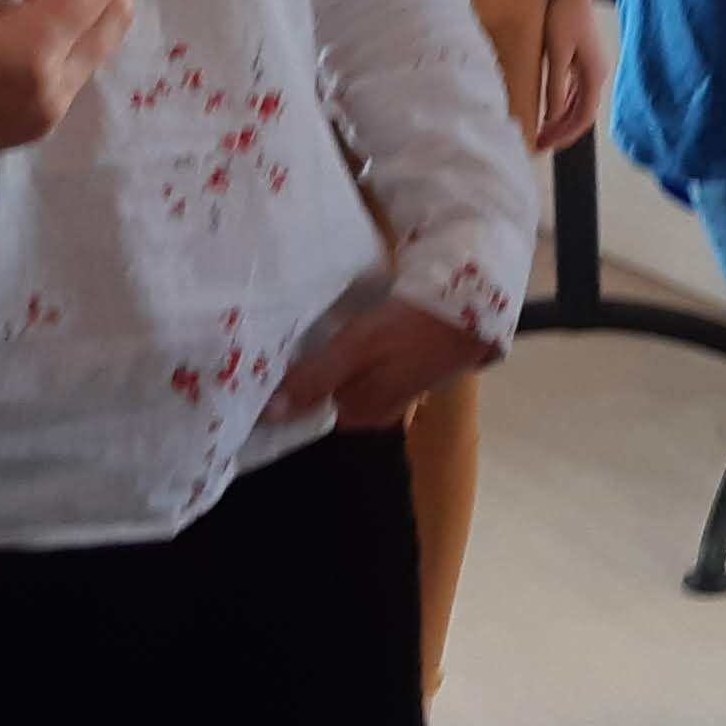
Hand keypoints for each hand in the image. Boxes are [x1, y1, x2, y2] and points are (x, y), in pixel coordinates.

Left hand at [273, 295, 489, 430]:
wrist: (468, 311)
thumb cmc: (408, 331)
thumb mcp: (355, 352)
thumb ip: (314, 381)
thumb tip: (270, 415)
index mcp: (360, 413)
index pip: (307, 411)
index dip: (282, 391)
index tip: (257, 370)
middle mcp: (371, 411)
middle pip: (321, 396)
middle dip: (299, 376)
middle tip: (272, 344)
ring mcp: (386, 391)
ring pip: (338, 380)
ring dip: (319, 361)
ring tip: (293, 335)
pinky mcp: (397, 368)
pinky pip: (356, 366)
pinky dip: (341, 352)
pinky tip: (334, 331)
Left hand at [532, 0, 609, 154]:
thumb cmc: (565, 14)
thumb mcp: (557, 52)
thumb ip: (556, 86)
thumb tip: (554, 115)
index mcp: (594, 75)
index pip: (584, 117)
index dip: (567, 135)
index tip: (548, 146)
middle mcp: (596, 74)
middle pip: (582, 113)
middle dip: (562, 131)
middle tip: (540, 144)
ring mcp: (590, 67)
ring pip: (578, 103)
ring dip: (561, 120)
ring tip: (542, 131)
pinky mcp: (581, 60)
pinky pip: (574, 91)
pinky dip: (562, 104)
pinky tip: (549, 110)